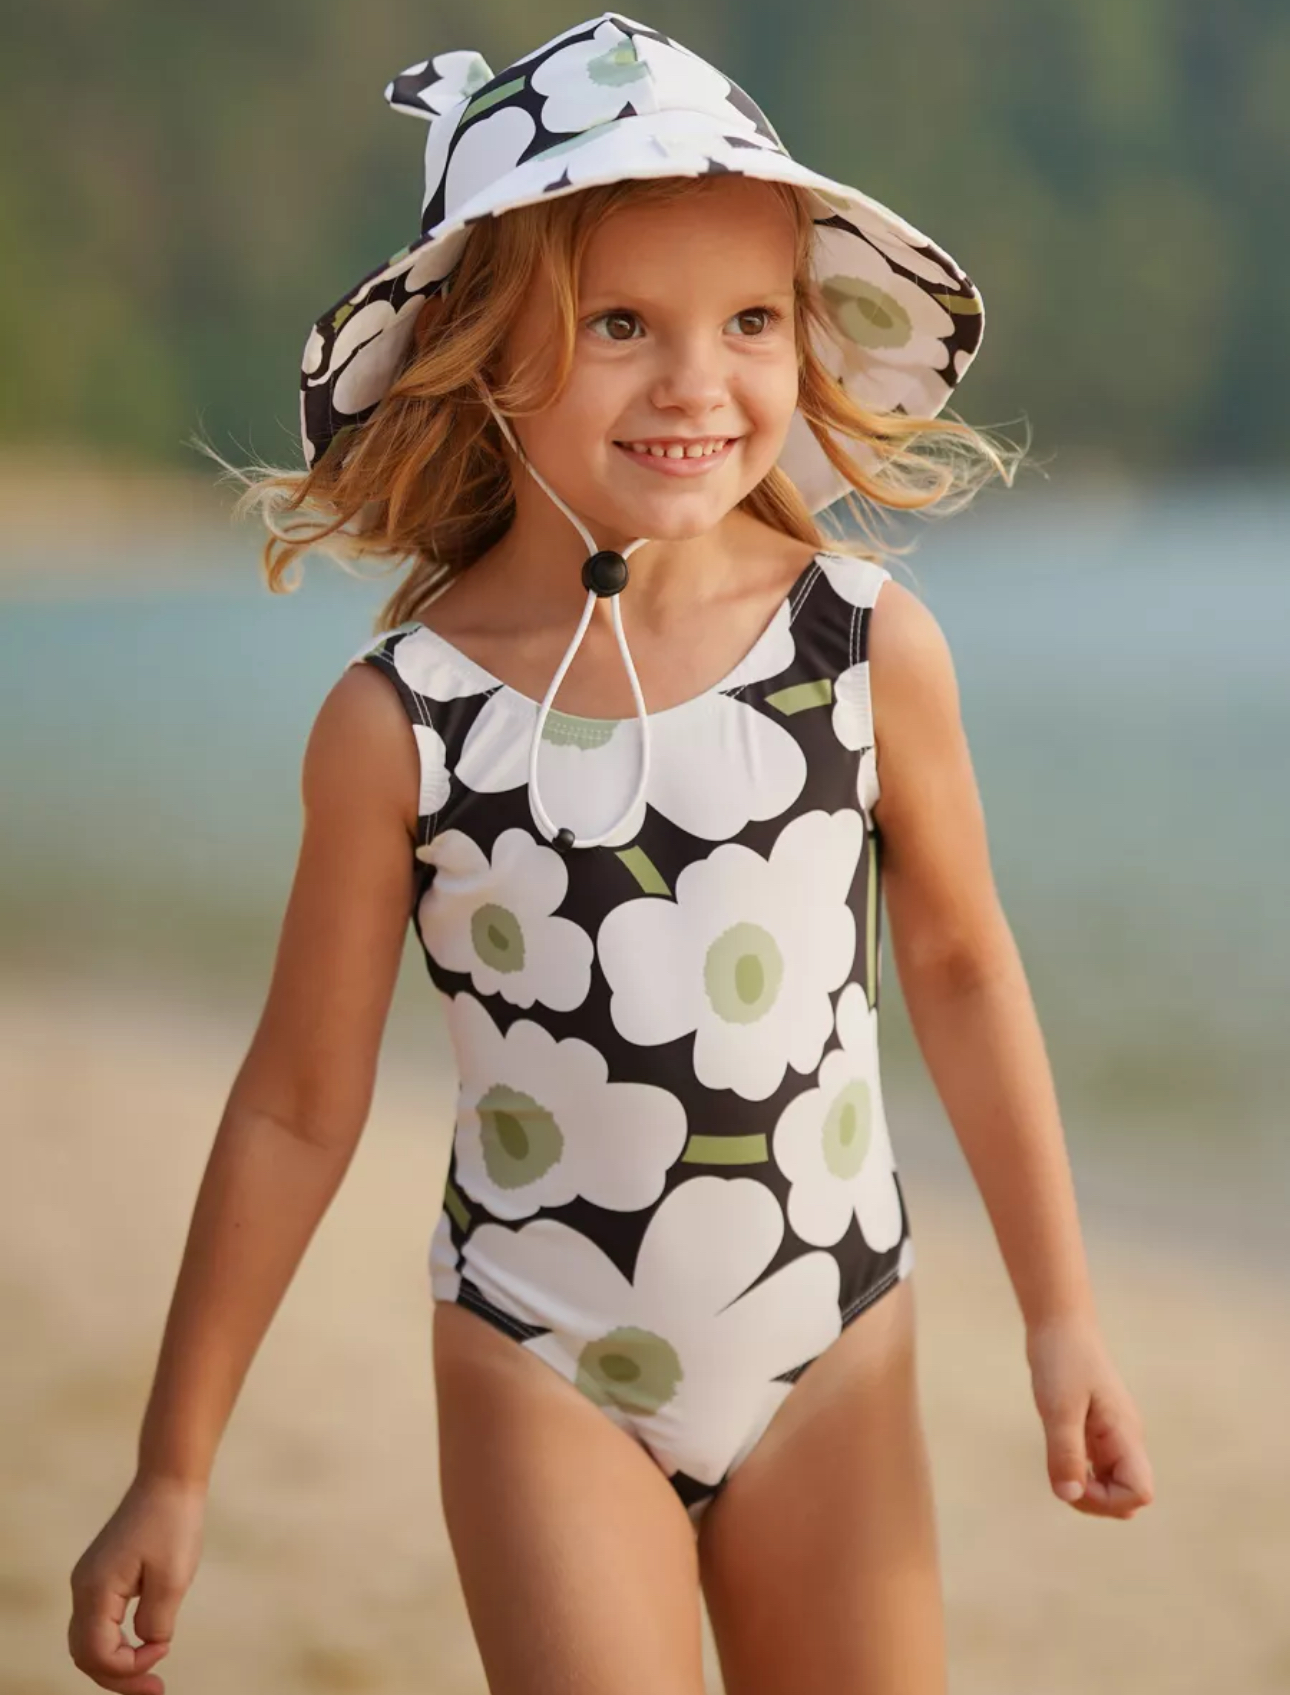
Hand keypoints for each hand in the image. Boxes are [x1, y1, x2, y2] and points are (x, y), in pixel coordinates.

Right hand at [68, 1473, 206, 1692]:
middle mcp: (83, 1587)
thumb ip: (156, 1622)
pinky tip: (143, 1644)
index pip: (98, 1654)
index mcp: (96, 1590)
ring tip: (149, 1674)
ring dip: (115, 1662)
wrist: (169, 1480)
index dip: (128, 1669)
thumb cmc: (174, 1524)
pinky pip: (98, 1622)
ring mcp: (89, 1580)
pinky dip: (115, 1641)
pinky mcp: (101, 1574)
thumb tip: (148, 1644)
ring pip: (88, 1641)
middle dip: (117, 1676)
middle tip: (154, 1689)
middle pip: (85, 1654)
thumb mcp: (173, 1578)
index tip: (164, 1655)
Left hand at [1025, 1313, 1154, 1517]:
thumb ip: (1066, 1453)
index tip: (1074, 1478)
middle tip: (1062, 1476)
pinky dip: (1081, 1473)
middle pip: (1128, 1496)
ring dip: (1088, 1489)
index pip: (1140, 1492)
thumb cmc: (1062, 1360)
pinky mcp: (1098, 1430)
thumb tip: (1069, 1496)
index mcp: (1125, 1435)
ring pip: (1113, 1485)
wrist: (1061, 1324)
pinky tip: (1061, 1456)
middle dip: (1097, 1502)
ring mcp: (1113, 1436)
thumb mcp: (1059, 1408)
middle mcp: (1126, 1440)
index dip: (1108, 1501)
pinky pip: (1099, 1468)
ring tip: (1059, 1465)